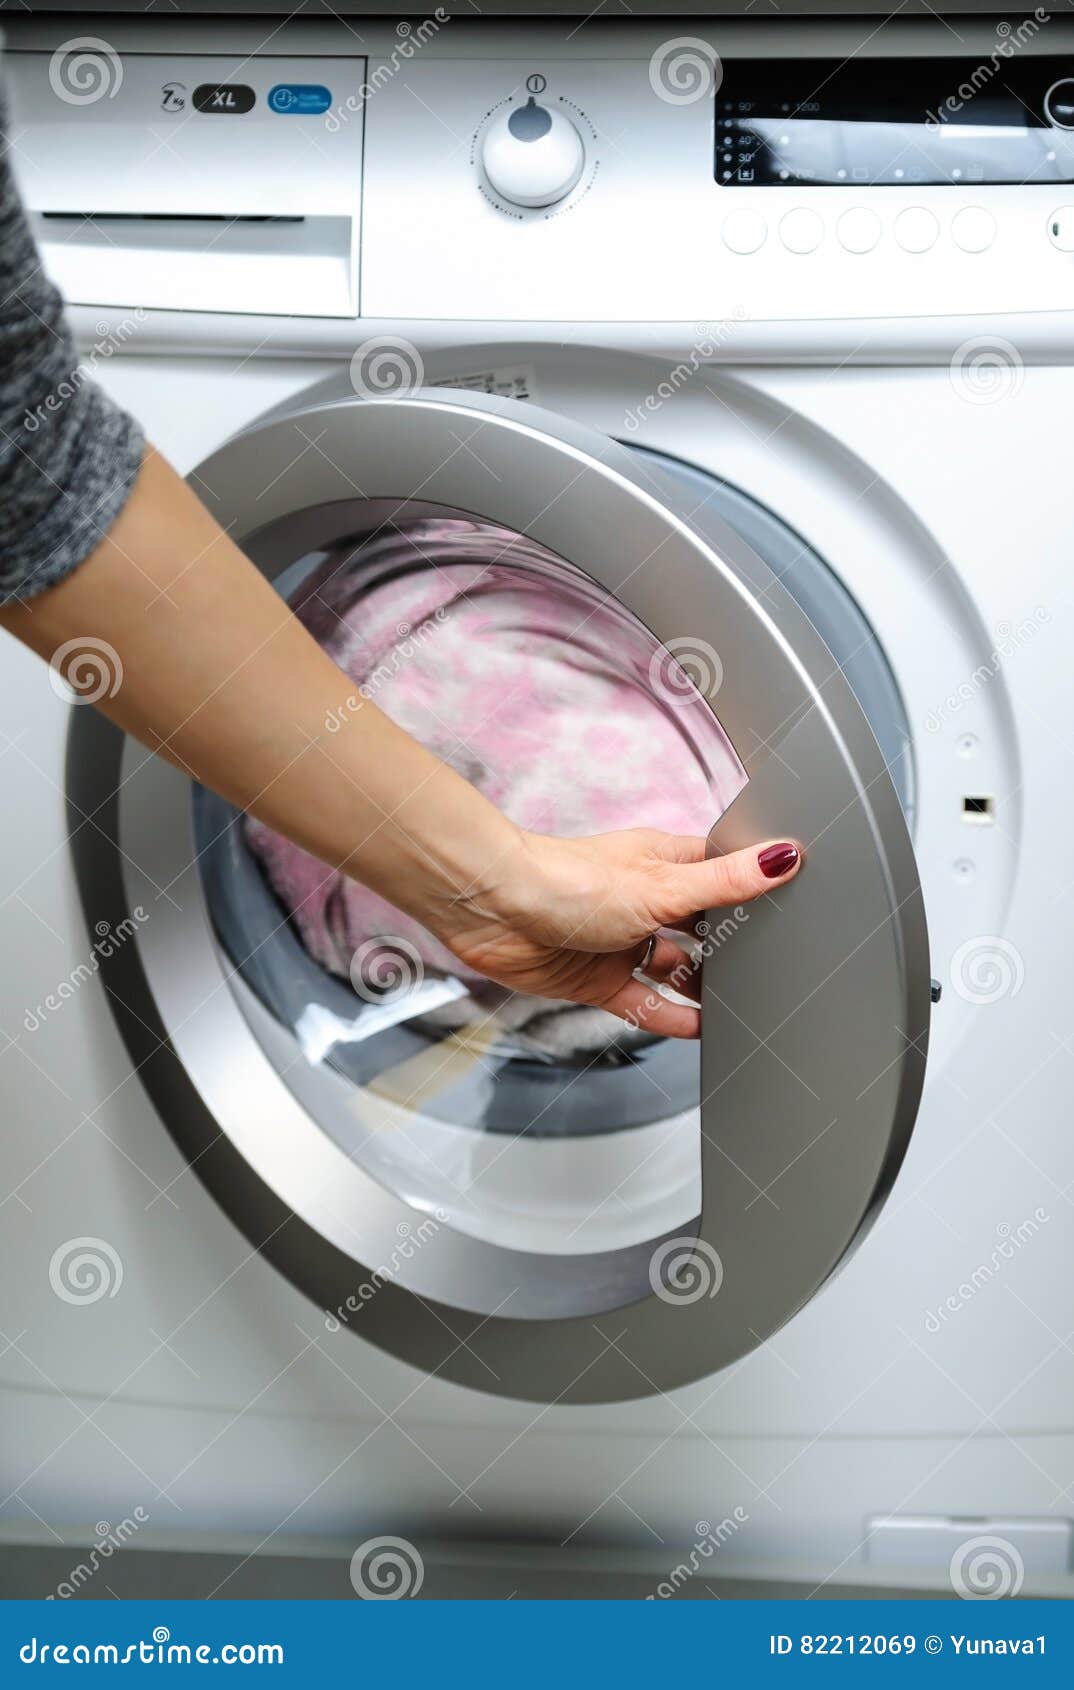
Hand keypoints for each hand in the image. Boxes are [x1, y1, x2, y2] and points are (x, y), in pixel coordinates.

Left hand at [433, 830, 802, 1038]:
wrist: (493, 911)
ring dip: (703, 986)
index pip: (722, 874)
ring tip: (741, 1006)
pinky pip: (645, 1001)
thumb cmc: (567, 881)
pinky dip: (672, 1015)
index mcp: (665, 863)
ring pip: (676, 968)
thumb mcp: (663, 885)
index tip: (789, 909)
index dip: (751, 890)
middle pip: (702, 927)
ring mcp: (621, 941)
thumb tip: (784, 857)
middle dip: (731, 947)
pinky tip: (701, 1027)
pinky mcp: (597, 979)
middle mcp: (645, 901)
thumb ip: (726, 881)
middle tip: (770, 970)